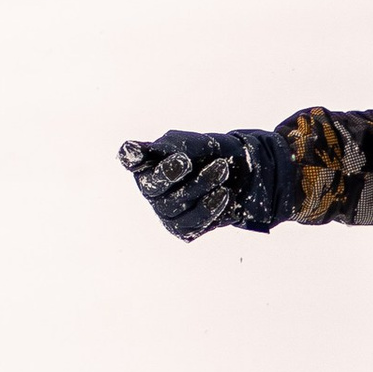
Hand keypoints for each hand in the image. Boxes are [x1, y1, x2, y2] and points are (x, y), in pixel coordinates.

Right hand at [120, 127, 287, 241]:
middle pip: (151, 187)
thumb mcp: (194, 142)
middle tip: (185, 160)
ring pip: (174, 206)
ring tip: (221, 168)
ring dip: (200, 185)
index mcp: (148, 163)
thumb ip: (170, 146)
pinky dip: (210, 207)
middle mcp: (153, 190)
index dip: (130, 156)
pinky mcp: (185, 229)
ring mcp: (167, 212)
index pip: (131, 159)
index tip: (135, 151)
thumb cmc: (211, 154)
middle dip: (167, 174)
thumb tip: (137, 151)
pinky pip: (193, 222)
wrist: (243, 173)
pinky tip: (223, 194)